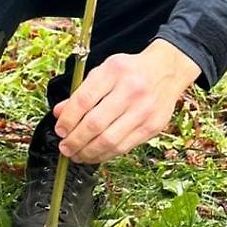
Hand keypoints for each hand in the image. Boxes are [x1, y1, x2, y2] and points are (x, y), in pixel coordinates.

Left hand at [53, 39, 201, 164]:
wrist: (167, 71)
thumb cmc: (130, 72)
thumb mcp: (103, 72)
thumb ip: (81, 92)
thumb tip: (60, 113)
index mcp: (114, 72)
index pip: (84, 100)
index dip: (68, 120)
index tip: (60, 130)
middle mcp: (131, 90)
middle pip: (95, 124)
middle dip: (75, 140)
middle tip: (65, 147)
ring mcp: (144, 110)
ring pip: (109, 141)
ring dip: (88, 152)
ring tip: (77, 155)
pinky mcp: (152, 127)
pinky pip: (123, 147)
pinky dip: (105, 155)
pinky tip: (94, 155)